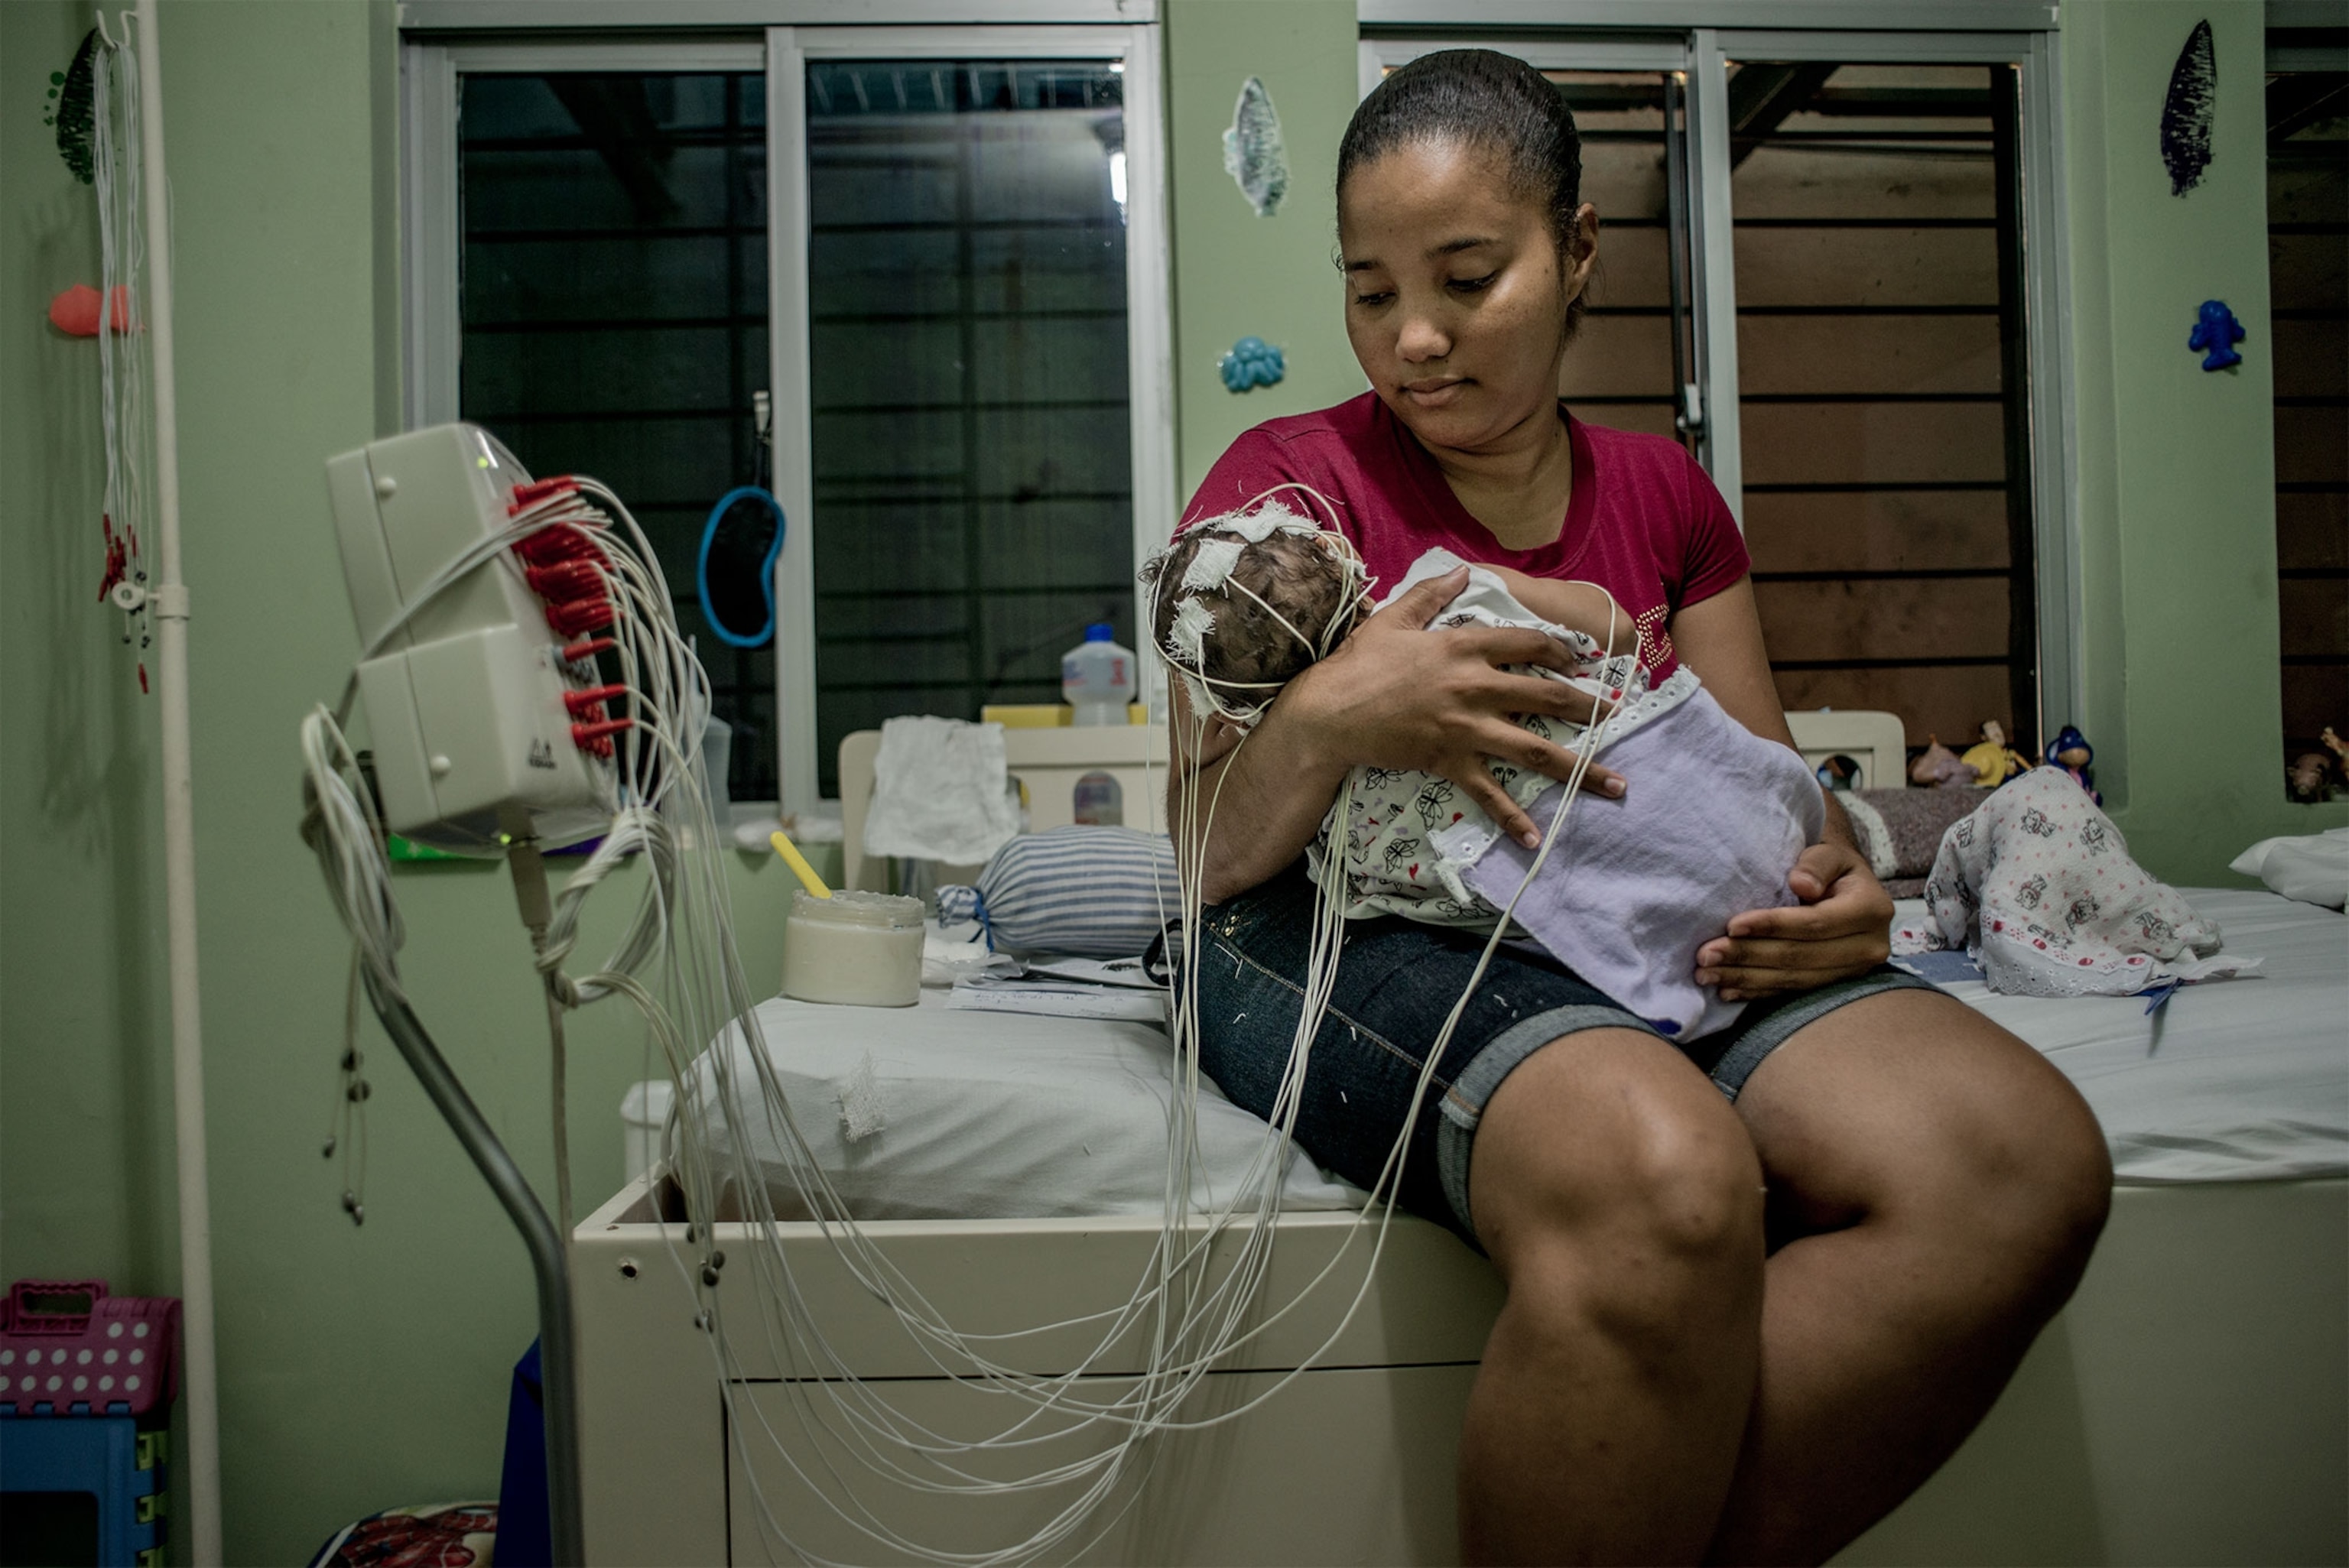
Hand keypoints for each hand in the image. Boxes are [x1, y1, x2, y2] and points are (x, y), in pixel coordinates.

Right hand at [1287, 566, 1625, 849]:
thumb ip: (1432, 593)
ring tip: (1616, 783)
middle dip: (1588, 706)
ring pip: (1534, 748)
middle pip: (1545, 695)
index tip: (1580, 661)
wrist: (1329, 713)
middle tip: (1619, 715)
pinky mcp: (1449, 761)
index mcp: (1463, 647)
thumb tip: (1464, 571)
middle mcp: (1474, 686)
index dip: (1559, 651)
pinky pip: (1488, 793)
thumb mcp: (1394, 619)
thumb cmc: (1358, 664)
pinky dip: (1512, 817)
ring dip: (1580, 768)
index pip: (1527, 644)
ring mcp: (1465, 728)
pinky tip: (1535, 838)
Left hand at [1694, 841, 1893, 999]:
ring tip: (1707, 974)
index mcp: (1871, 910)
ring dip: (1746, 978)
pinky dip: (1758, 991)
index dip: (1772, 925)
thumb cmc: (1830, 865)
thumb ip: (1816, 864)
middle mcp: (1868, 947)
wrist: (1846, 886)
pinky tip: (1727, 990)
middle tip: (1705, 956)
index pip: (1814, 923)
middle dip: (1749, 957)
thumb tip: (1802, 885)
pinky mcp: (1835, 985)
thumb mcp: (1830, 852)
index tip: (1732, 926)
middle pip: (1801, 956)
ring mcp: (1853, 972)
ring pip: (1794, 979)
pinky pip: (1792, 991)